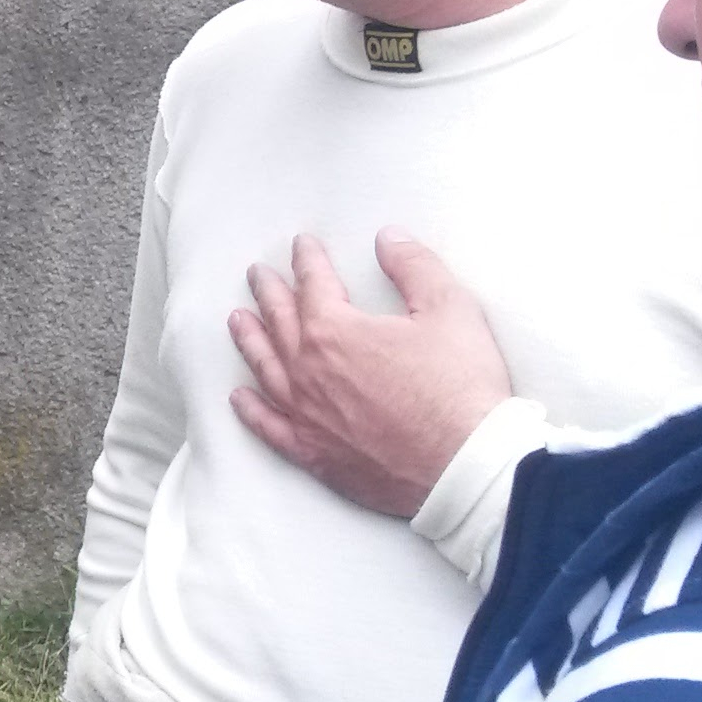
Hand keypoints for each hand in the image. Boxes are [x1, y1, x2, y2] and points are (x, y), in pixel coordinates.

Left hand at [228, 229, 514, 518]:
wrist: (464, 464)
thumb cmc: (460, 387)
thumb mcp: (450, 309)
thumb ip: (415, 267)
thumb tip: (388, 237)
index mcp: (335, 331)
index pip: (313, 284)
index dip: (307, 260)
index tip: (302, 245)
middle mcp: (307, 371)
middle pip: (279, 322)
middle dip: (269, 293)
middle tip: (257, 275)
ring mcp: (306, 414)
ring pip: (265, 369)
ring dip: (250, 340)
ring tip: (237, 320)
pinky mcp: (313, 454)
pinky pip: (269, 427)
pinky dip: (251, 410)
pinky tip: (239, 397)